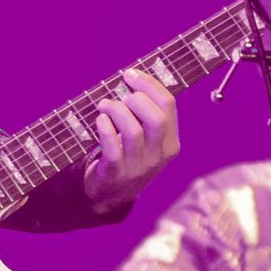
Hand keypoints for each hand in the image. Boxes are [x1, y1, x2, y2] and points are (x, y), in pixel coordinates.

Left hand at [83, 67, 180, 212]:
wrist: (109, 195)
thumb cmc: (127, 157)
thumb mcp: (147, 141)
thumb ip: (146, 115)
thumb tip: (134, 78)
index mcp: (170, 143)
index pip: (169, 105)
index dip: (149, 84)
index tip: (131, 74)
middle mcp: (158, 156)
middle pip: (157, 118)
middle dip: (136, 98)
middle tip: (120, 95)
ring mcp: (138, 167)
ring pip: (133, 131)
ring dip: (116, 110)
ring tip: (104, 105)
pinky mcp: (116, 173)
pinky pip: (112, 148)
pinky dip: (105, 128)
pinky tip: (99, 120)